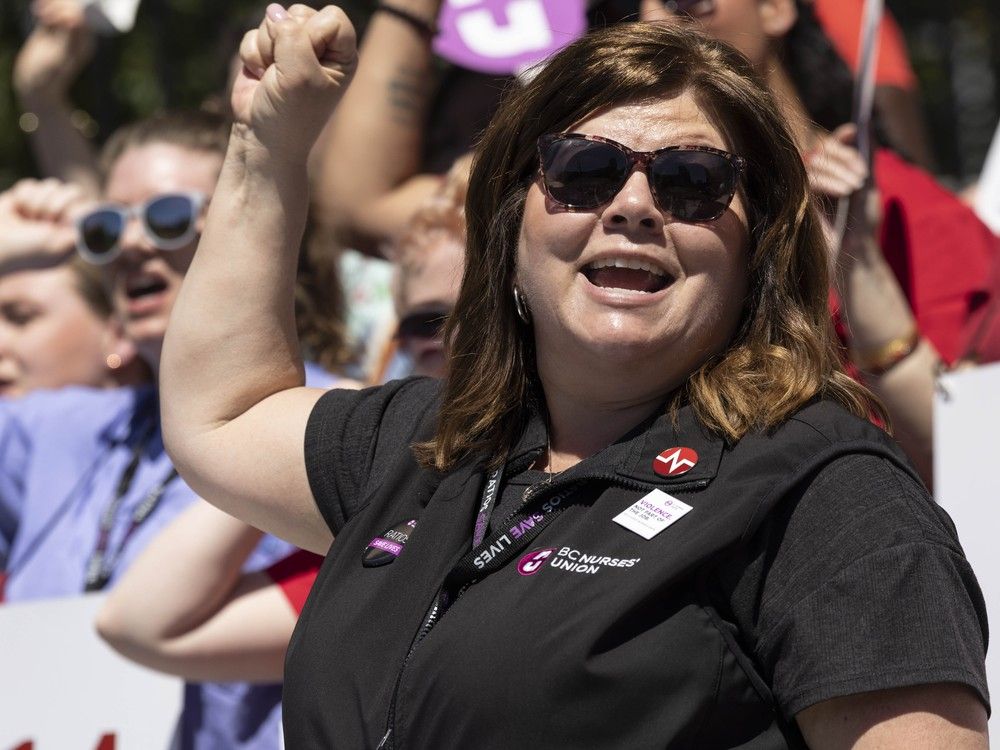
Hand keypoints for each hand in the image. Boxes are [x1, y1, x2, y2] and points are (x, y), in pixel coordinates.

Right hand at [0, 179, 90, 266]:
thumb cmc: (26, 251)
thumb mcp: (58, 245)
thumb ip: (84, 233)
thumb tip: (112, 223)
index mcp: (75, 232)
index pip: (90, 208)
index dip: (78, 210)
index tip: (64, 221)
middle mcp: (62, 218)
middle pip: (74, 191)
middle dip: (57, 204)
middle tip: (45, 221)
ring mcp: (44, 206)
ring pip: (52, 185)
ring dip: (38, 203)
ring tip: (29, 220)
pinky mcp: (25, 197)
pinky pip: (31, 184)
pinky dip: (23, 198)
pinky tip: (17, 212)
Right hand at [13, 0, 94, 103]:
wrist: (36, 86)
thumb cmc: (51, 75)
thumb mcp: (60, 56)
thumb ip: (68, 36)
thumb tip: (76, 18)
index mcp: (86, 43)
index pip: (84, 18)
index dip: (72, 10)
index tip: (58, 17)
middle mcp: (76, 37)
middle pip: (73, 11)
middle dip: (61, 7)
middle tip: (45, 16)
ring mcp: (61, 34)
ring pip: (60, 11)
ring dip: (51, 6)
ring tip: (40, 14)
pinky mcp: (47, 32)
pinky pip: (48, 15)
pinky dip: (44, 9)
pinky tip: (36, 12)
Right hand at [231, 4, 356, 160]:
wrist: (263, 139)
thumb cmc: (291, 113)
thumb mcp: (301, 74)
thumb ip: (293, 35)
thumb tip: (275, 12)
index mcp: (342, 56)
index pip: (333, 17)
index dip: (314, 34)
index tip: (309, 64)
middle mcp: (321, 49)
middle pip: (299, 14)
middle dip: (286, 41)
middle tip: (288, 73)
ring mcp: (292, 49)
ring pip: (273, 21)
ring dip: (267, 51)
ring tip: (274, 78)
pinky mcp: (267, 52)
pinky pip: (254, 34)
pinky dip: (253, 56)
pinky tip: (261, 77)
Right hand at [807, 124, 882, 263]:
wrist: (854, 254)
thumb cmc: (862, 224)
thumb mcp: (869, 187)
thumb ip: (867, 159)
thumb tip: (867, 129)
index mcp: (832, 173)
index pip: (831, 144)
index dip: (841, 136)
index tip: (855, 132)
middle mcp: (816, 178)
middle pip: (821, 149)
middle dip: (844, 156)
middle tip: (862, 174)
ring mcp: (804, 189)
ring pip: (814, 161)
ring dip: (839, 169)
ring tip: (855, 188)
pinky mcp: (797, 201)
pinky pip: (807, 179)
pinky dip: (828, 181)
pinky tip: (844, 192)